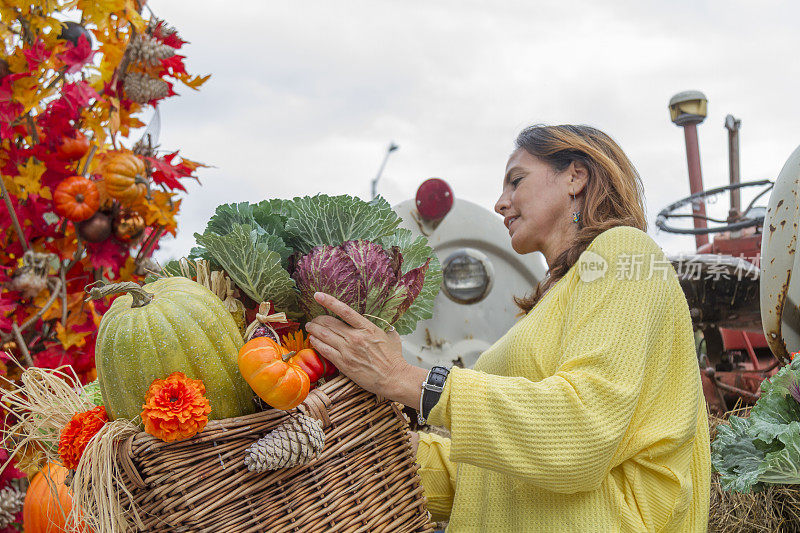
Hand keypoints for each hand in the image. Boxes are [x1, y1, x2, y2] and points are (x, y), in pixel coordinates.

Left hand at [305, 292, 426, 407]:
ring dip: (313, 330)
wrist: (393, 378)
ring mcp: (348, 350)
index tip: (318, 295)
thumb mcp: (391, 337)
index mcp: (367, 327)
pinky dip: (316, 343)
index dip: (329, 301)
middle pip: (329, 323)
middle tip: (313, 320)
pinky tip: (313, 341)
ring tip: (309, 328)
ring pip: (323, 335)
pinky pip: (324, 350)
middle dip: (318, 320)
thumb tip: (387, 327)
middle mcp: (355, 337)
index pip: (344, 310)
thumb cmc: (394, 359)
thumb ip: (385, 329)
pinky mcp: (343, 363)